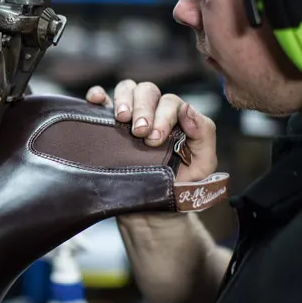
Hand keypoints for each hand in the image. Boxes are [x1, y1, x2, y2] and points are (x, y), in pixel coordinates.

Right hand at [86, 80, 216, 181]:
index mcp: (177, 119)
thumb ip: (204, 135)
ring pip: (128, 89)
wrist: (151, 213)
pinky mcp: (108, 126)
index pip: (171, 102)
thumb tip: (188, 110)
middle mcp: (154, 113)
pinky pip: (102, 100)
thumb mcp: (202, 165)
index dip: (163, 116)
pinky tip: (97, 101)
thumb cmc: (179, 188)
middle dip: (143, 108)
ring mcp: (130, 118)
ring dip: (124, 99)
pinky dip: (98, 95)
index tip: (155, 140)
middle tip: (139, 132)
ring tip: (121, 119)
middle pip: (148, 91)